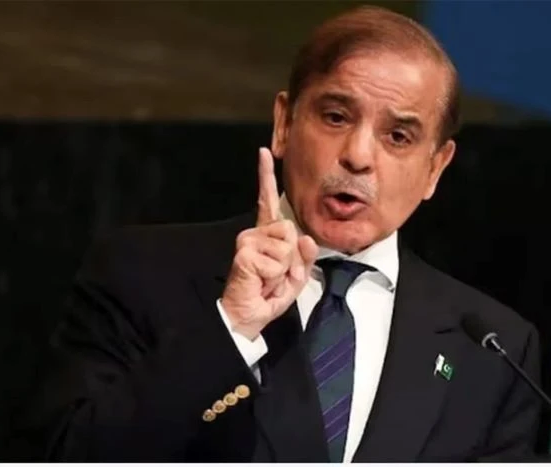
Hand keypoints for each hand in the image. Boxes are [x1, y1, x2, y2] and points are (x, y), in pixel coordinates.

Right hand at [221, 147, 317, 339]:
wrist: (248, 316)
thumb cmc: (268, 295)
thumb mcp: (296, 276)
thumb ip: (305, 256)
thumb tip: (305, 237)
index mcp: (267, 235)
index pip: (268, 201)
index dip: (266, 175)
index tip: (263, 152)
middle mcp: (254, 233)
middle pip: (291, 230)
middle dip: (293, 259)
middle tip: (277, 276)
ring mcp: (247, 241)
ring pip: (287, 246)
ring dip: (284, 269)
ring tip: (268, 279)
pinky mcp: (244, 253)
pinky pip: (277, 261)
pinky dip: (275, 277)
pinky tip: (261, 281)